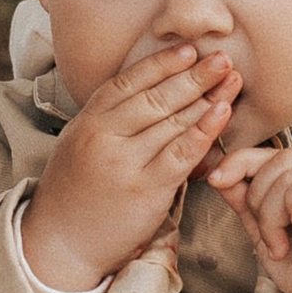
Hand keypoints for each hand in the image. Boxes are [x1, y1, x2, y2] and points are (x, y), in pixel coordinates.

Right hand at [22, 36, 241, 291]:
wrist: (59, 243)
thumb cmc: (75, 193)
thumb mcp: (79, 144)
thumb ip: (108, 120)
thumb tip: (146, 92)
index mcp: (88, 121)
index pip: (129, 81)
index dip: (162, 63)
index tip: (190, 49)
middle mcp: (104, 136)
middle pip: (156, 97)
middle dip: (193, 75)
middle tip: (223, 58)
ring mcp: (125, 162)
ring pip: (172, 122)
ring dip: (207, 98)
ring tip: (231, 80)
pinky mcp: (145, 189)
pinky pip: (181, 154)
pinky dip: (204, 131)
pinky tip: (222, 114)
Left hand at [204, 143, 291, 292]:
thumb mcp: (267, 234)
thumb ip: (247, 203)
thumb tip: (219, 176)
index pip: (272, 153)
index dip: (240, 161)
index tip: (216, 180)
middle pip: (278, 157)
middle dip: (255, 195)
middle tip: (265, 234)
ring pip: (288, 170)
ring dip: (270, 213)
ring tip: (279, 244)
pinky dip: (289, 211)